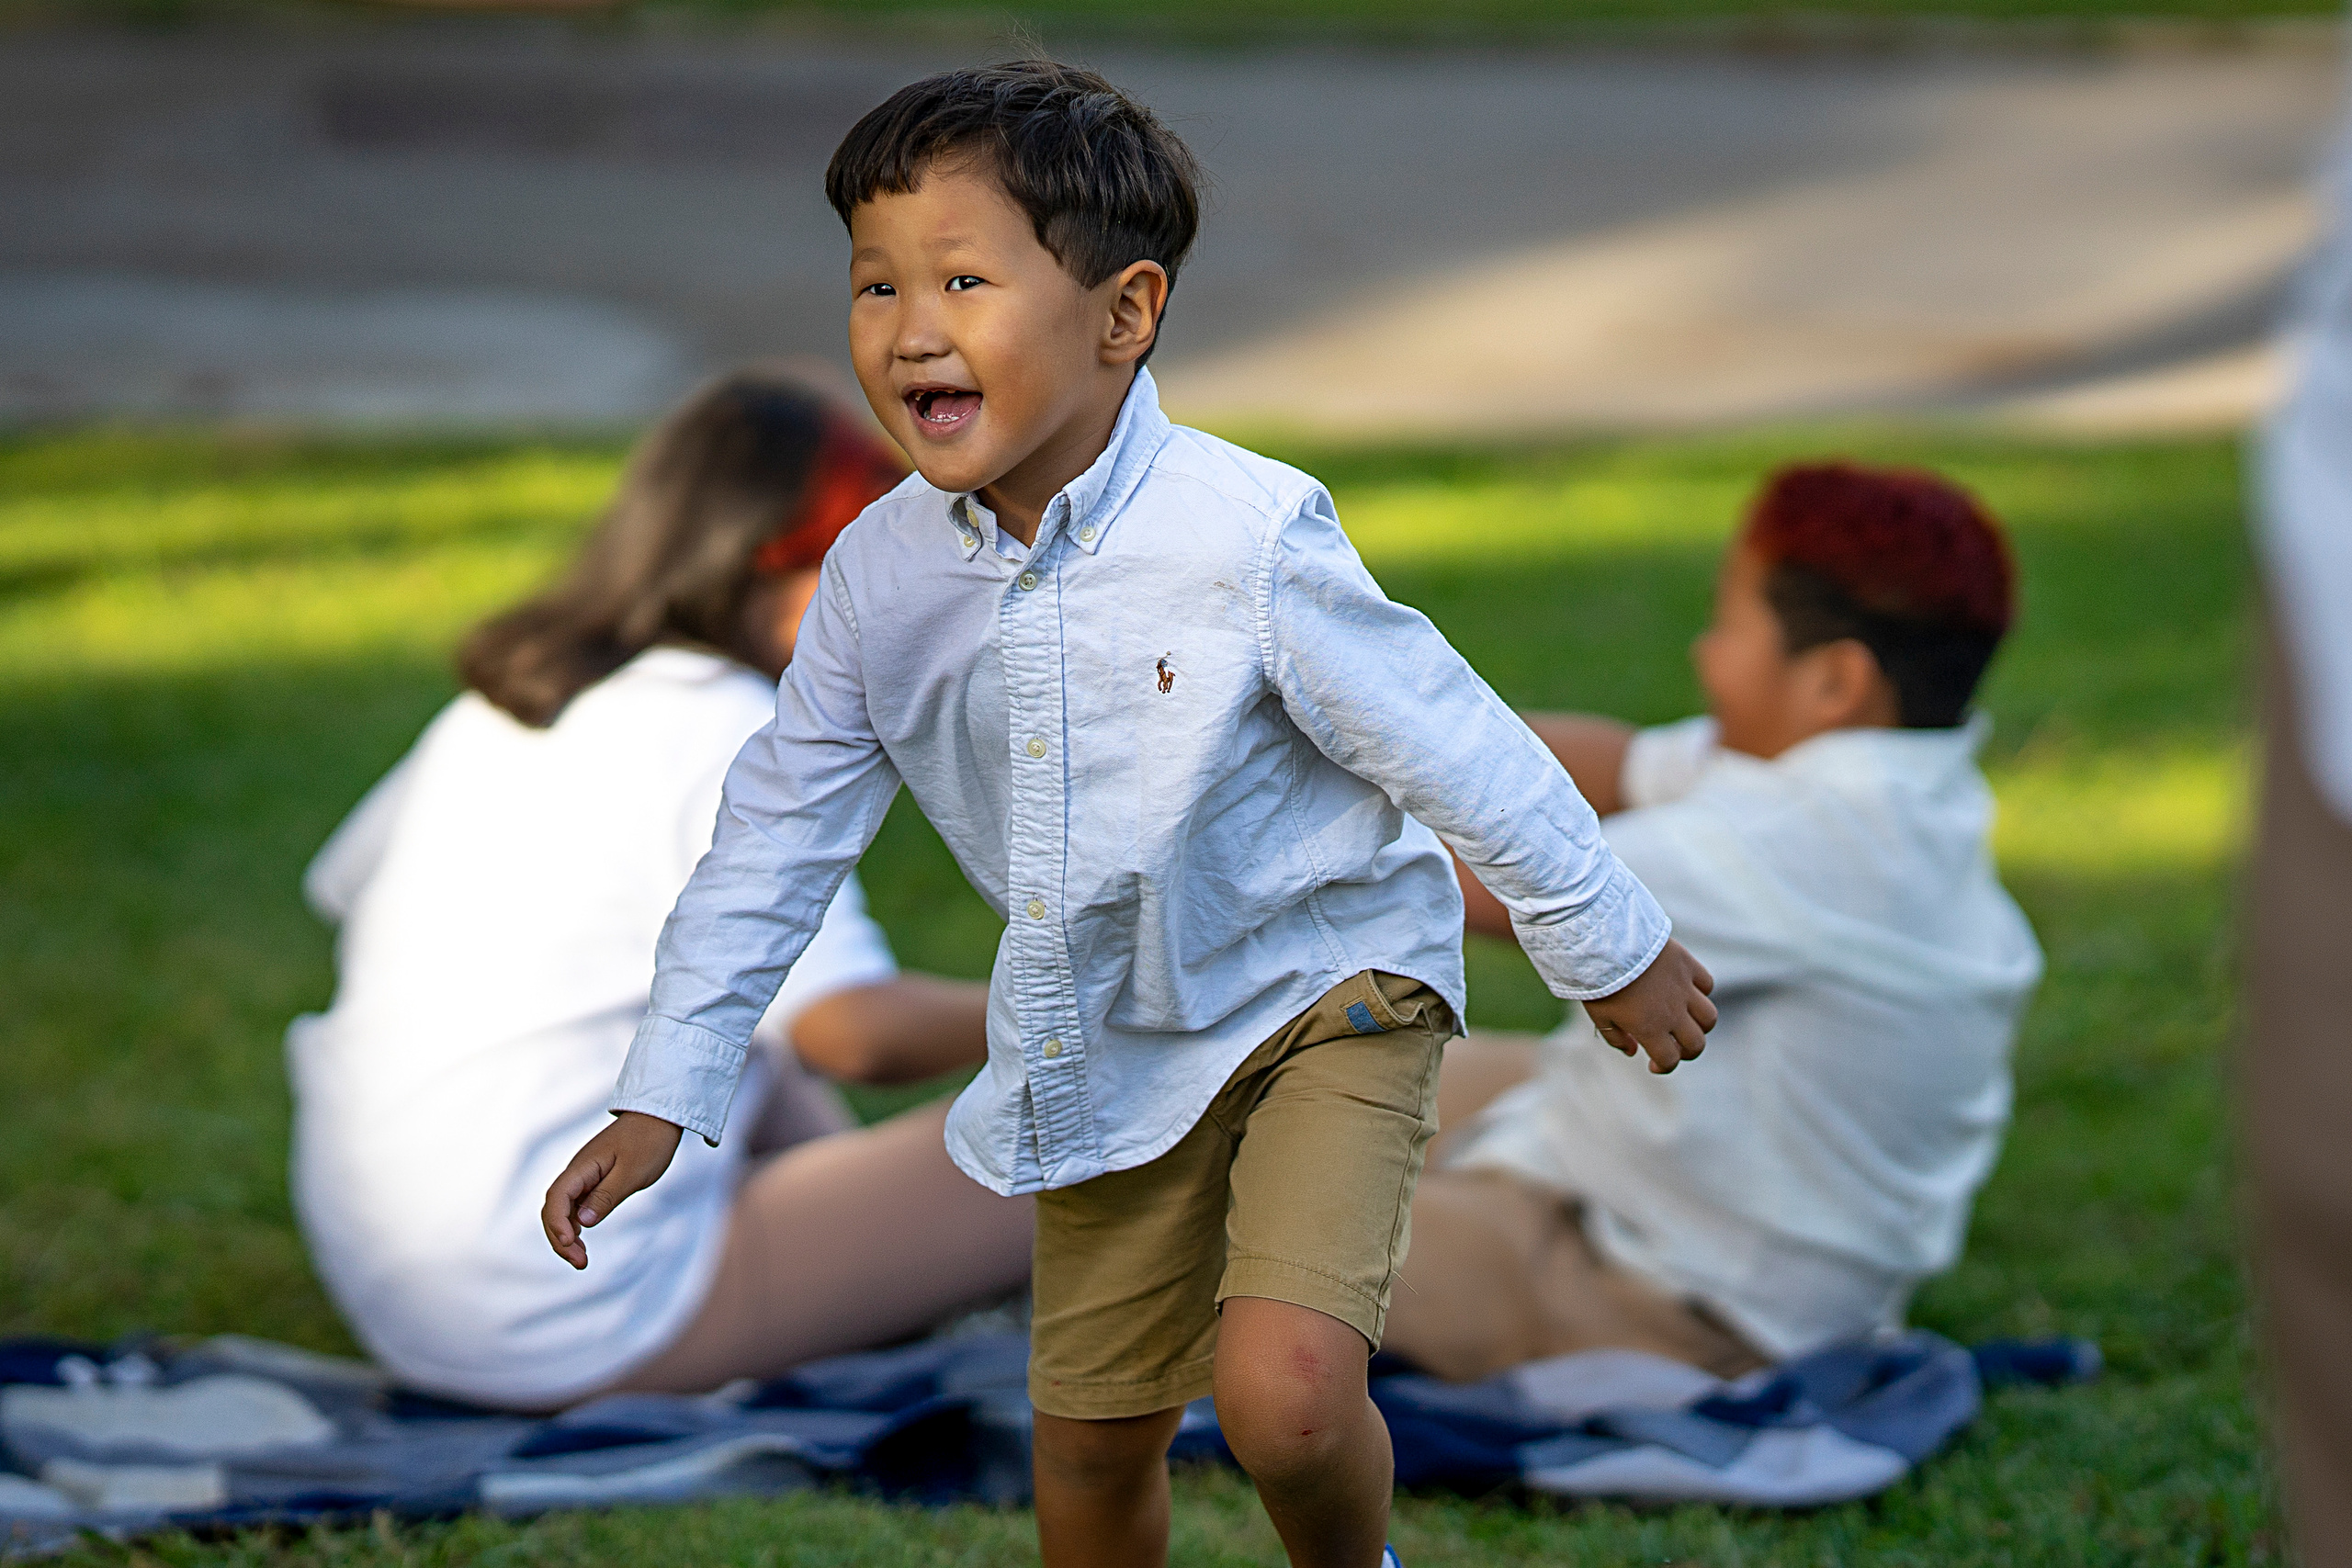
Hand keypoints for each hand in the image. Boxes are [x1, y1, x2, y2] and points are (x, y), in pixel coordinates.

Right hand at [541, 1111, 683, 1268]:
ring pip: (563, 1210)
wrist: (659, 1117)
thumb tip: (582, 1222)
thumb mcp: (632, 1173)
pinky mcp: (593, 1180)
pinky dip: (575, 1225)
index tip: (571, 1244)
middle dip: (560, 1238)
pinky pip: (575, 1205)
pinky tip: (582, 1242)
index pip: (556, 1198)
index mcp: (582, 1167)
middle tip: (580, 1263)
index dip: (557, 1224)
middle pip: (553, 1208)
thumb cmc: (649, 1142)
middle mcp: (577, 1172)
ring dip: (566, 1236)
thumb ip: (606, 1197)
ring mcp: (584, 1176)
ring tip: (581, 1260)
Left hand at [1580, 938, 1715, 1073]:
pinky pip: (1707, 984)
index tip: (1653, 1064)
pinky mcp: (1687, 965)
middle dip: (1687, 1051)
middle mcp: (1672, 1012)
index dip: (1663, 1067)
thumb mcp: (1599, 1015)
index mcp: (1649, 1029)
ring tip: (1684, 1022)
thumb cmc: (1597, 979)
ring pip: (1709, 1017)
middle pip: (1696, 1044)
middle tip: (1673, 1046)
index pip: (1669, 1060)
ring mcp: (1683, 988)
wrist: (1607, 940)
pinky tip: (1685, 992)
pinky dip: (1701, 992)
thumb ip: (1616, 1038)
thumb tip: (1633, 1052)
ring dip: (1700, 1025)